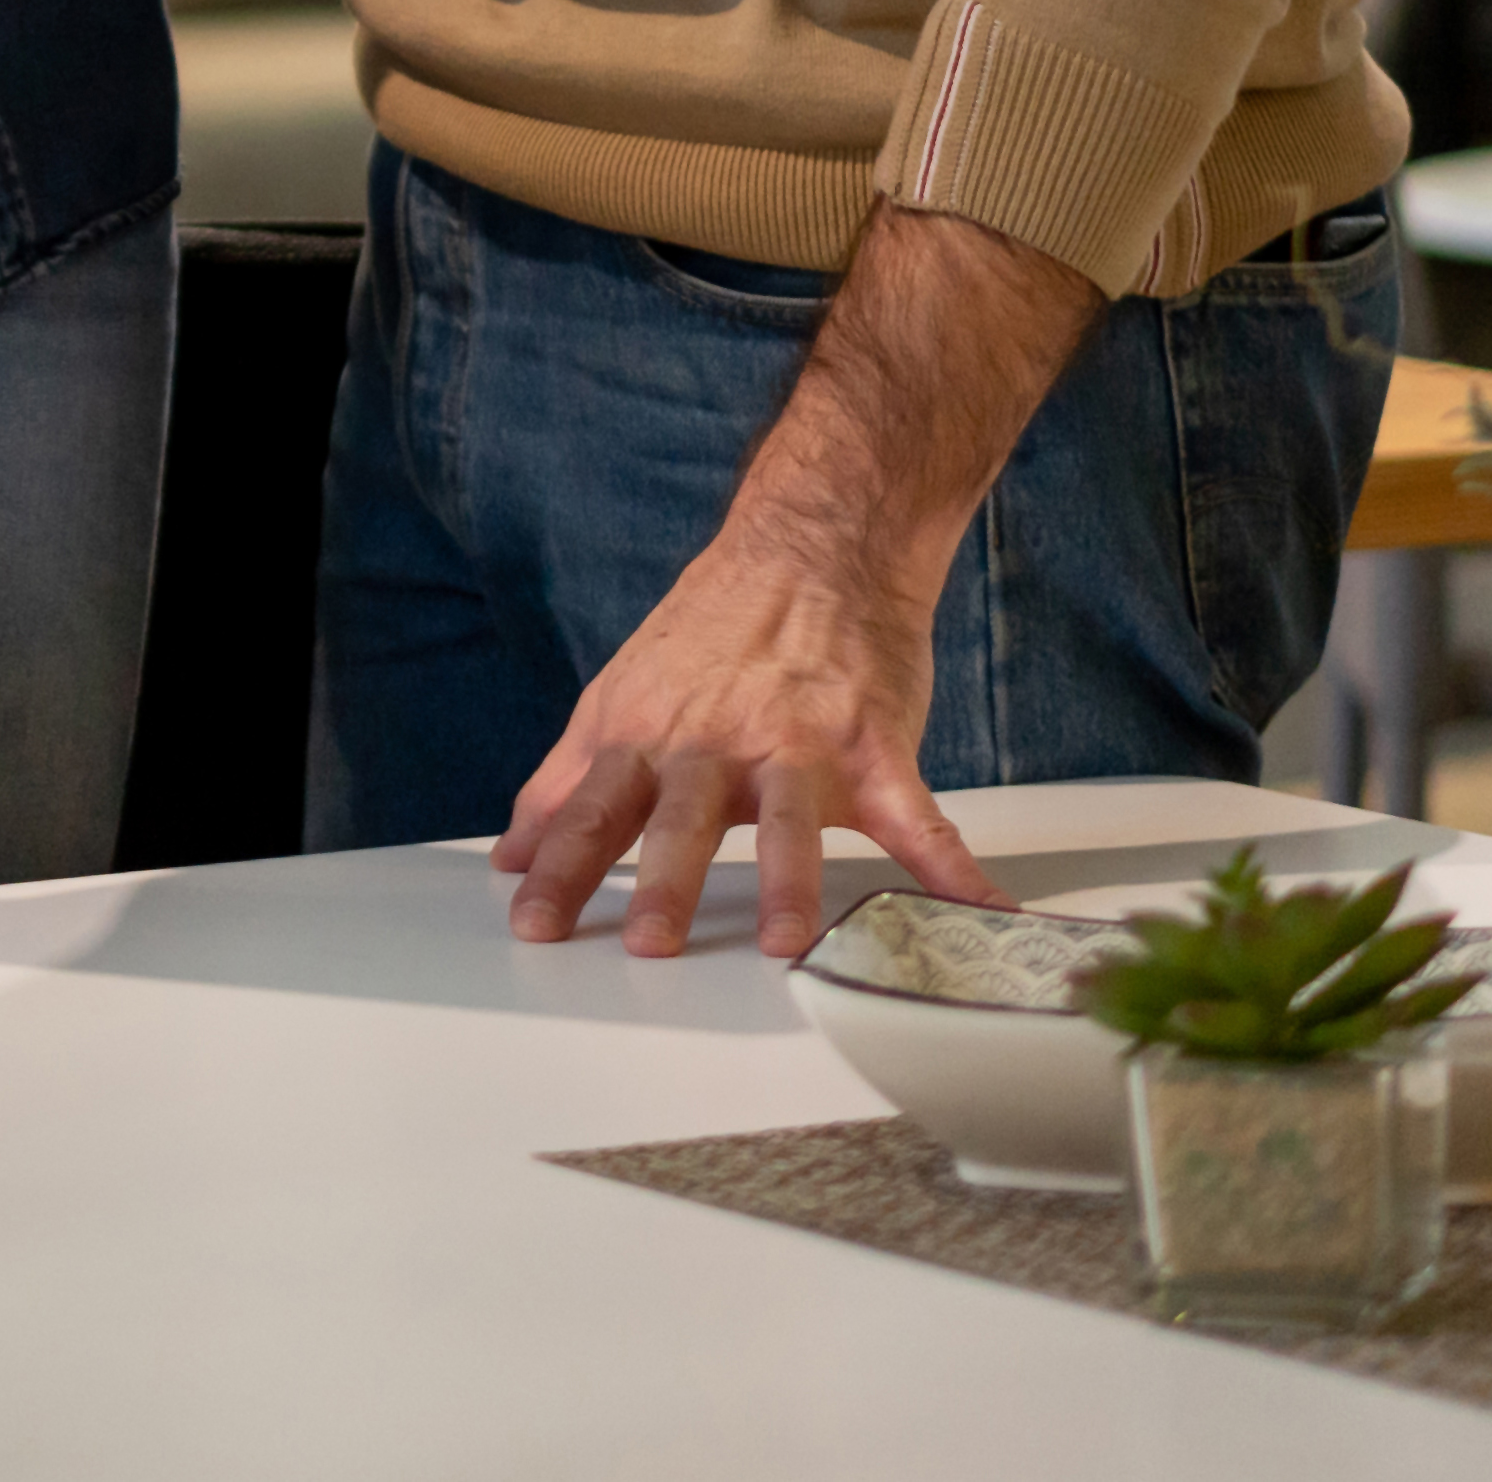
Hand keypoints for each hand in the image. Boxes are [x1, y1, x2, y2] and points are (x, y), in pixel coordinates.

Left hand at [493, 519, 998, 959]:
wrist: (809, 547)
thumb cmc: (709, 637)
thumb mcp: (624, 697)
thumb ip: (567, 780)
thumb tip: (511, 853)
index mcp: (649, 734)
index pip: (592, 807)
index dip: (561, 864)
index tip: (532, 925)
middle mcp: (715, 739)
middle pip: (682, 813)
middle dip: (663, 877)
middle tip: (647, 942)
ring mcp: (796, 739)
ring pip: (786, 815)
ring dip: (786, 879)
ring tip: (785, 944)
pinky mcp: (871, 739)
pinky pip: (914, 812)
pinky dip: (950, 865)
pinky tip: (980, 909)